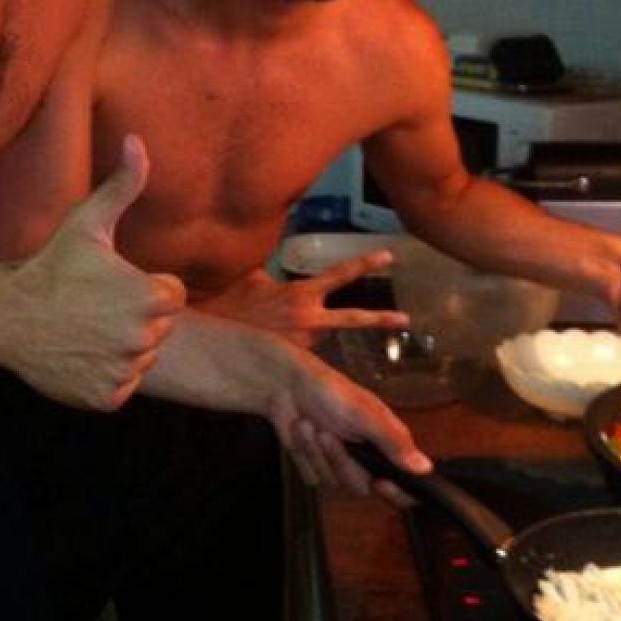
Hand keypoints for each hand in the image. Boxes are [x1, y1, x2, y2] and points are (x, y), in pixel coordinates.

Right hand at [6, 135, 185, 408]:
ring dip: (123, 347)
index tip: (112, 284)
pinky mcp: (107, 397)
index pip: (172, 296)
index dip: (145, 288)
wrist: (6, 317)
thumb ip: (123, 185)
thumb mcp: (87, 222)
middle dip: (135, 317)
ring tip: (88, 328)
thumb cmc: (51, 267)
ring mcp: (124, 371)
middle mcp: (143, 338)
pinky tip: (82, 354)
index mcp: (150, 297)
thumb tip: (137, 141)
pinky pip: (123, 385)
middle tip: (96, 306)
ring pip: (142, 358)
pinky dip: (107, 374)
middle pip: (160, 329)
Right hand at [200, 252, 407, 346]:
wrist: (214, 338)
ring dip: (312, 332)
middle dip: (381, 319)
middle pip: (352, 319)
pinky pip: (306, 353)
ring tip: (282, 330)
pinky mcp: (296, 363)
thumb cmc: (230, 305)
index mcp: (301, 294)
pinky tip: (276, 345)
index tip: (389, 257)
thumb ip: (272, 275)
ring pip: (322, 336)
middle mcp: (309, 319)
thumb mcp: (252, 280)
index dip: (365, 264)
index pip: (339, 275)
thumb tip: (274, 268)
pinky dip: (298, 347)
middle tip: (406, 319)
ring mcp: (304, 344)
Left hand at [264, 346, 431, 498]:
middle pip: (362, 487)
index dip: (396, 492)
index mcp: (385, 443)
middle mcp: (365, 457)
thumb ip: (393, 442)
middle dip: (341, 461)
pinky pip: (313, 477)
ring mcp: (339, 463)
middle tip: (330, 435)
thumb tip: (424, 467)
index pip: (404, 484)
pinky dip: (305, 454)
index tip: (380, 483)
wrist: (285, 385)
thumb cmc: (328, 391)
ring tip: (312, 425)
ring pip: (333, 483)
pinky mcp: (316, 466)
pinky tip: (302, 431)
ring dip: (318, 453)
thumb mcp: (365, 414)